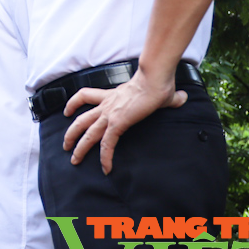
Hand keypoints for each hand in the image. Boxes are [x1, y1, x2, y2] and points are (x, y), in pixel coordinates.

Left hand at [62, 66, 186, 173]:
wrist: (155, 80)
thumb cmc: (158, 83)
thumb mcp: (161, 92)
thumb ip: (170, 97)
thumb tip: (182, 97)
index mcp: (111, 95)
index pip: (85, 96)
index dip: (73, 104)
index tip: (67, 112)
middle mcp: (106, 105)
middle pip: (81, 120)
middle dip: (71, 134)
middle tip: (66, 146)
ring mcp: (110, 114)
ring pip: (88, 133)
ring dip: (79, 147)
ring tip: (74, 159)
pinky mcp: (117, 123)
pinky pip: (107, 144)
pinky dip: (105, 157)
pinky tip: (105, 168)